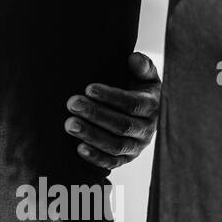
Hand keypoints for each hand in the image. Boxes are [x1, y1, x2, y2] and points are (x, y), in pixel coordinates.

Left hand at [65, 52, 160, 170]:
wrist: (137, 111)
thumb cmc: (136, 88)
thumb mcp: (144, 76)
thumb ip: (142, 66)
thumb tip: (133, 58)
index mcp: (152, 106)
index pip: (133, 104)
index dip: (111, 97)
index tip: (88, 88)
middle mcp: (147, 129)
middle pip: (122, 125)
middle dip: (95, 114)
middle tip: (72, 103)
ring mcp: (137, 147)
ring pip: (116, 146)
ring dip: (91, 135)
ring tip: (69, 124)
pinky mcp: (126, 159)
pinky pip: (112, 163)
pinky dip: (96, 158)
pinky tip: (78, 148)